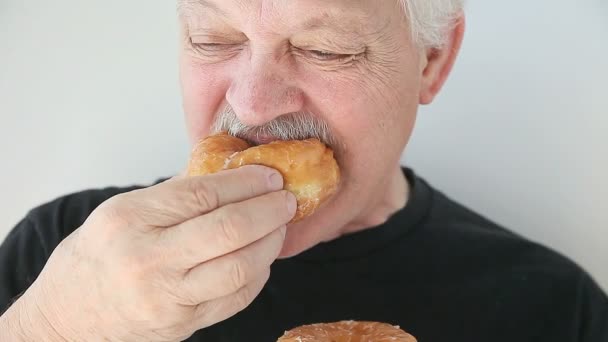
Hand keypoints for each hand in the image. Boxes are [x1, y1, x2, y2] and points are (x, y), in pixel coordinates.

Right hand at [10, 165, 295, 340]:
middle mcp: (148, 260)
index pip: (202, 194)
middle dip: (269, 210)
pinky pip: (236, 297)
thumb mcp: (122, 211)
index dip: (245, 183)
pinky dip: (258, 273)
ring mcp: (167, 298)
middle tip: (286, 199)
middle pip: (228, 230)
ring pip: (240, 267)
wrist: (69, 316)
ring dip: (271, 243)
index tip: (269, 175)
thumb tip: (231, 172)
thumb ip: (175, 194)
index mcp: (130, 220)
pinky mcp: (183, 324)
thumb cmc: (97, 256)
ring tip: (279, 227)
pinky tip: (262, 257)